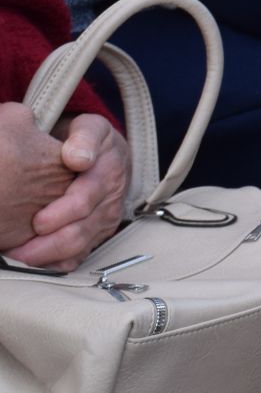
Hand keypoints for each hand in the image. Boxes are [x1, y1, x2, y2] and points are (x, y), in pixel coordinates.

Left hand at [7, 116, 130, 271]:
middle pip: (80, 232)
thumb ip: (85, 138)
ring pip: (78, 249)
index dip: (61, 214)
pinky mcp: (95, 236)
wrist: (103, 155)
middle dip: (48, 244)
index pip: (85, 201)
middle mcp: (109, 202)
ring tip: (18, 258)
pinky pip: (77, 259)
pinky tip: (33, 263)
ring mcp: (103, 221)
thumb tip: (78, 159)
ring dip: (47, 256)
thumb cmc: (88, 142)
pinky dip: (54, 264)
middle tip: (18, 249)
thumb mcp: (90, 128)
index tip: (37, 221)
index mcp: (108, 174)